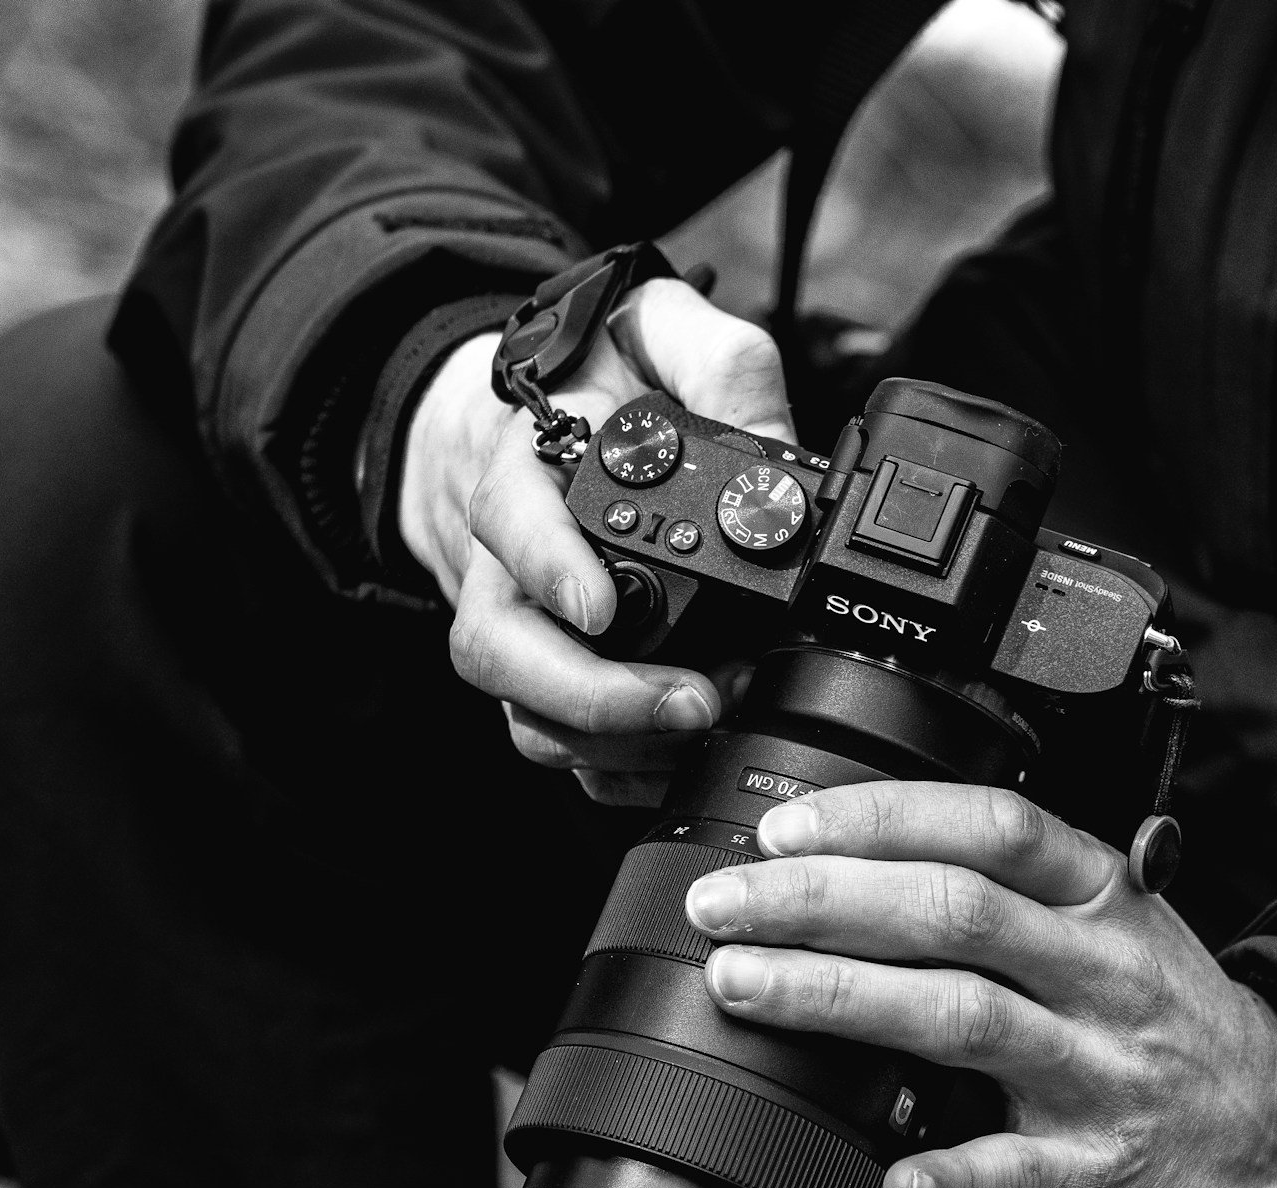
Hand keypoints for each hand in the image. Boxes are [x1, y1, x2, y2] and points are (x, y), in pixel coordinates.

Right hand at [398, 279, 794, 804]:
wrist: (549, 414)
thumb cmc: (604, 377)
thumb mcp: (663, 329)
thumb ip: (721, 366)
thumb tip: (777, 450)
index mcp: (526, 471)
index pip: (509, 518)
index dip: (548, 568)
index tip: (599, 607)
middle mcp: (506, 562)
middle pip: (500, 649)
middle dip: (591, 695)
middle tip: (690, 701)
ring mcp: (522, 630)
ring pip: (524, 711)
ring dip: (611, 741)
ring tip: (704, 728)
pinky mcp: (548, 680)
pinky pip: (560, 743)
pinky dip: (618, 768)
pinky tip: (683, 759)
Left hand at [681, 782, 1276, 1187]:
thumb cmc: (1164, 1020)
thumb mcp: (1110, 928)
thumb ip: (1006, 893)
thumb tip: (845, 863)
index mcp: (1099, 896)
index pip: (990, 826)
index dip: (882, 817)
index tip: (785, 828)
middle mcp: (1100, 970)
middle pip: (952, 912)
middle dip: (822, 900)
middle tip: (724, 906)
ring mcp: (1100, 1068)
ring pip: (962, 1018)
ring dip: (842, 997)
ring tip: (745, 988)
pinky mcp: (1099, 1166)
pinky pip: (1016, 1171)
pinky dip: (949, 1175)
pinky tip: (888, 1177)